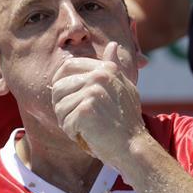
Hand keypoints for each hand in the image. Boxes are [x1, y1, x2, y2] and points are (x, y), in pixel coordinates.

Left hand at [51, 41, 144, 167]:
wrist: (134, 147)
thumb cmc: (127, 122)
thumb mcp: (124, 88)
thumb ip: (114, 67)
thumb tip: (112, 45)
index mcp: (106, 69)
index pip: (68, 66)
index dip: (60, 83)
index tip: (66, 99)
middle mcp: (99, 76)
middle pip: (58, 87)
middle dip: (62, 106)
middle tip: (78, 120)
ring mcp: (93, 91)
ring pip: (59, 106)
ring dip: (67, 122)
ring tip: (85, 128)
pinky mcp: (86, 110)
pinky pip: (65, 122)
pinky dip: (73, 133)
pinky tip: (89, 136)